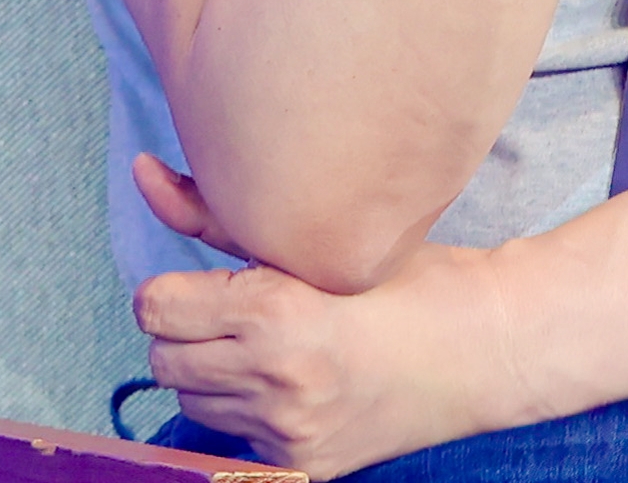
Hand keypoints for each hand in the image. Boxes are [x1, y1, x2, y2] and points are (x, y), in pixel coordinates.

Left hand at [135, 234, 532, 478]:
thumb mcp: (318, 238)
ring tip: (264, 346)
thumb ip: (220, 215)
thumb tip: (142, 173)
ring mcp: (290, 431)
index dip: (173, 289)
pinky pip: (232, 435)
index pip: (157, 308)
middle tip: (233, 311)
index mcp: (277, 314)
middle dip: (185, 332)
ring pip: (190, 402)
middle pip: (162, 359)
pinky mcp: (304, 464)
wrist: (485, 351)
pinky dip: (246, 407)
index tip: (205, 281)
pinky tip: (290, 382)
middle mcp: (276, 381)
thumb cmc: (409, 278)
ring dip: (210, 373)